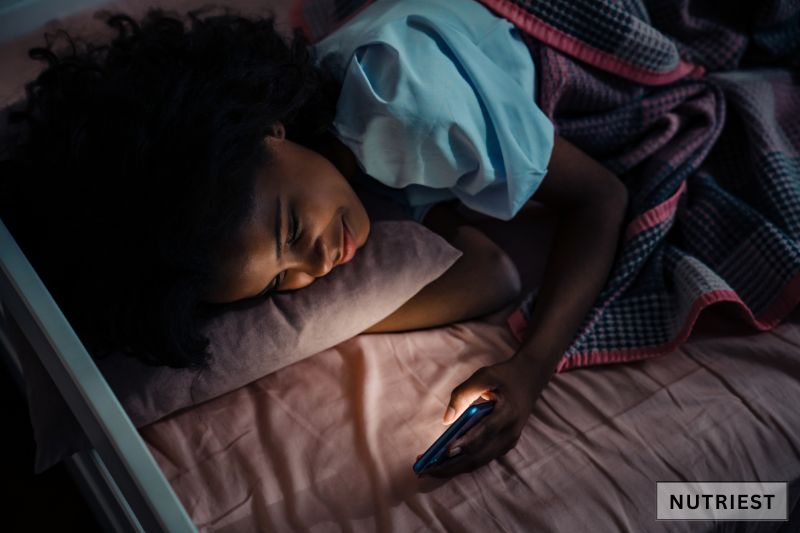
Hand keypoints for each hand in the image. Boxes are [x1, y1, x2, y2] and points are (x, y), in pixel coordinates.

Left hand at [420, 354, 546, 477]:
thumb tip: (446, 420)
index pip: (484, 432)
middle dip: (451, 465)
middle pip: (478, 456)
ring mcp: (509, 442)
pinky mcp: (504, 446)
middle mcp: (510, 433)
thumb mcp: (484, 375)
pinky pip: (481, 458)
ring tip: (428, 468)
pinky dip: (462, 462)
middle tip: (425, 468)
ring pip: (479, 461)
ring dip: (453, 467)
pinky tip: (443, 462)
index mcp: (508, 414)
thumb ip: (464, 393)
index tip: (444, 450)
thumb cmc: (504, 376)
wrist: (529, 380)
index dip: (464, 443)